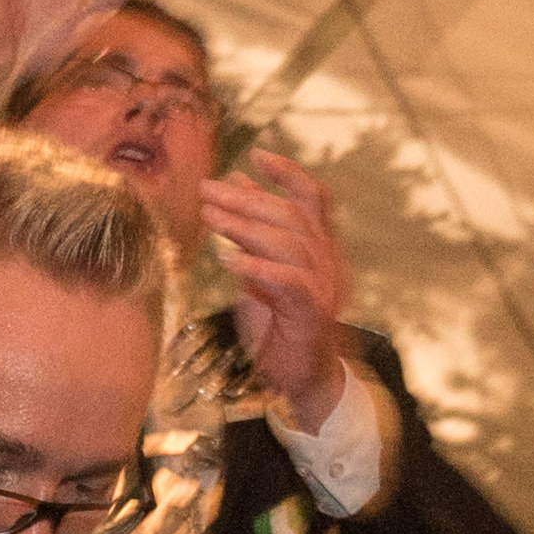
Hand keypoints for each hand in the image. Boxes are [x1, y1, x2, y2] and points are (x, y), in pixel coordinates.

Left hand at [198, 152, 354, 425]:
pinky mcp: (311, 315)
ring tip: (208, 217)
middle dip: (246, 199)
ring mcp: (323, 288)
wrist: (303, 378)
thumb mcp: (261, 267)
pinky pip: (289, 283)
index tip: (257, 156)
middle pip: (291, 217)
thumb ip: (252, 227)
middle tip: (206, 190)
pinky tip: (226, 259)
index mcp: (320, 248)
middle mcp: (328, 262)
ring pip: (289, 244)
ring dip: (245, 227)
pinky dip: (258, 268)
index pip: (313, 199)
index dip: (289, 174)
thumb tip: (237, 182)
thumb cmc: (279, 323)